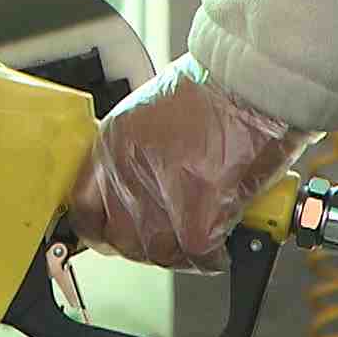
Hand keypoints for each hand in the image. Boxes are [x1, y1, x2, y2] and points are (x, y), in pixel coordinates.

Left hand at [67, 54, 315, 272]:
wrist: (253, 79)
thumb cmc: (215, 87)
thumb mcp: (150, 113)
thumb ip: (139, 154)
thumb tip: (147, 188)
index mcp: (112, 145)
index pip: (84, 210)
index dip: (101, 232)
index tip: (115, 237)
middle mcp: (128, 172)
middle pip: (122, 239)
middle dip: (149, 246)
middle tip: (173, 238)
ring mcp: (161, 196)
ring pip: (160, 252)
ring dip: (183, 253)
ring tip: (203, 240)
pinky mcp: (198, 214)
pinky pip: (199, 254)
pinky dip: (213, 256)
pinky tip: (224, 242)